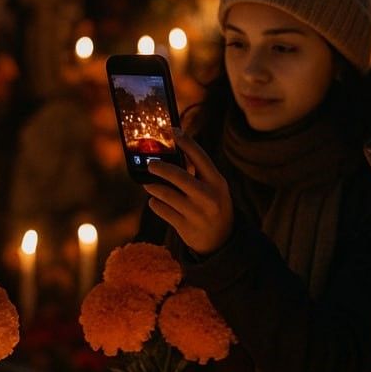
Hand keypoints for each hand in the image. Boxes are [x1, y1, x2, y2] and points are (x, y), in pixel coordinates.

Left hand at [143, 129, 234, 255]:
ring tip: (149, 185)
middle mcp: (208, 196)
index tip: (172, 131)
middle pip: (178, 175)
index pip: (200, 157)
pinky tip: (155, 201)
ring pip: (166, 194)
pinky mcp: (185, 227)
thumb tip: (173, 152)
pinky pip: (162, 210)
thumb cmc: (213, 206)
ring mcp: (196, 213)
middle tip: (150, 163)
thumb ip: (198, 172)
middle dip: (160, 167)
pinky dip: (155, 203)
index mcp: (217, 182)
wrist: (222, 240)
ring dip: (153, 187)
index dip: (186, 142)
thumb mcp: (214, 188)